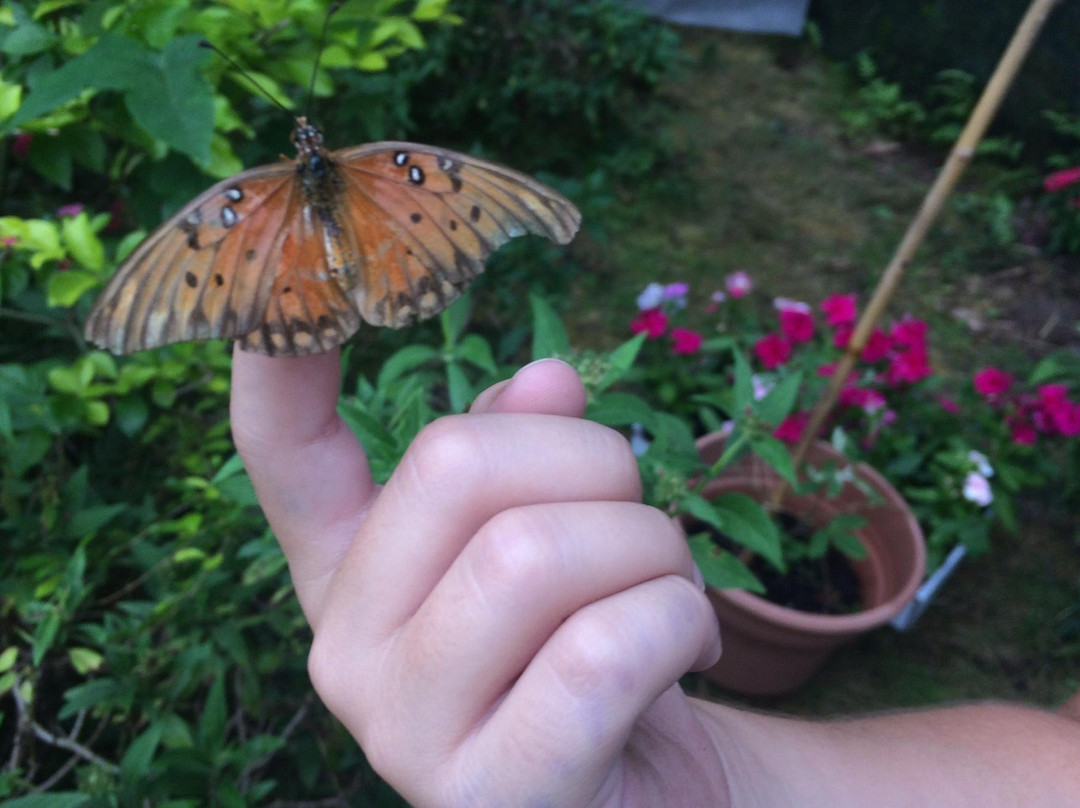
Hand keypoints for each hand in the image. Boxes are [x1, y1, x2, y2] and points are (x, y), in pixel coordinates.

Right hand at [231, 349, 725, 806]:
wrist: (640, 797)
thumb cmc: (596, 657)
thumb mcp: (563, 540)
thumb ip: (532, 455)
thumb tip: (546, 378)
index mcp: (352, 572)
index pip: (281, 453)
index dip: (281, 358)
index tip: (289, 271)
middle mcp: (344, 649)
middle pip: (459, 462)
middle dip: (598, 463)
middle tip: (638, 527)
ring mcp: (404, 732)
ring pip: (538, 552)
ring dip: (653, 550)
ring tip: (669, 597)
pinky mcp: (492, 796)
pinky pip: (606, 648)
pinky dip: (681, 622)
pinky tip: (683, 655)